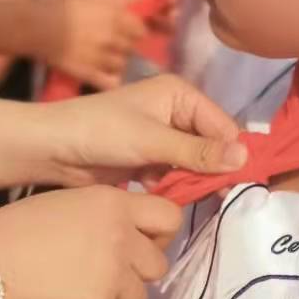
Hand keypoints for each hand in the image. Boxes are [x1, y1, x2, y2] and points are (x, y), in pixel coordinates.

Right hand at [0, 187, 179, 298]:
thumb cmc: (20, 226)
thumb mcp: (71, 202)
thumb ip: (109, 214)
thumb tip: (134, 234)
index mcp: (115, 204)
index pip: (170, 218)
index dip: (159, 234)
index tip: (142, 243)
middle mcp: (123, 238)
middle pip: (158, 265)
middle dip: (136, 271)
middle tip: (106, 271)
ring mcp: (113, 276)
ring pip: (140, 297)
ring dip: (118, 296)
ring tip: (84, 289)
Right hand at [33, 0, 146, 91]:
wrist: (36, 27)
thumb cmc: (57, 10)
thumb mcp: (89, 4)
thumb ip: (110, 15)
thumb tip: (127, 25)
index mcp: (113, 16)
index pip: (140, 29)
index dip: (136, 33)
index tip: (130, 35)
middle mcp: (112, 37)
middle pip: (131, 48)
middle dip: (123, 48)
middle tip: (110, 47)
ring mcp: (102, 57)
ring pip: (122, 65)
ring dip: (115, 64)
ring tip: (102, 61)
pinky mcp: (90, 73)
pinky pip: (111, 82)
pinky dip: (111, 81)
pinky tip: (105, 78)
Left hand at [39, 73, 246, 186]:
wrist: (52, 149)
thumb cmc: (101, 132)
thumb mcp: (152, 141)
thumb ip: (197, 152)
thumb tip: (245, 158)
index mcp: (180, 94)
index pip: (222, 125)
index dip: (234, 153)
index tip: (244, 183)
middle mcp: (175, 112)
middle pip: (211, 145)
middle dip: (217, 170)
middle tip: (225, 199)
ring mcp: (162, 137)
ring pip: (195, 163)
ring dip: (198, 182)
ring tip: (207, 204)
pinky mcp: (149, 160)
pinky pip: (176, 175)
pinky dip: (179, 187)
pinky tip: (181, 202)